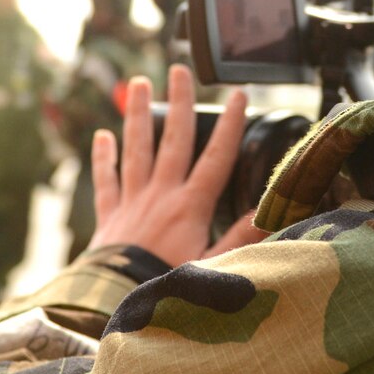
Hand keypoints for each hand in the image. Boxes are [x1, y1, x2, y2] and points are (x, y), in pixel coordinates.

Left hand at [89, 64, 266, 268]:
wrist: (116, 303)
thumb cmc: (168, 287)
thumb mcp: (215, 267)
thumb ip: (242, 239)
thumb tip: (271, 212)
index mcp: (191, 206)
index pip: (215, 156)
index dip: (229, 125)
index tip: (238, 95)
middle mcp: (161, 195)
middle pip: (172, 140)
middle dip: (178, 103)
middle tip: (180, 70)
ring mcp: (132, 203)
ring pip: (135, 150)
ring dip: (136, 116)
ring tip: (137, 84)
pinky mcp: (109, 218)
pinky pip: (106, 181)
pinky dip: (103, 158)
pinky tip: (101, 135)